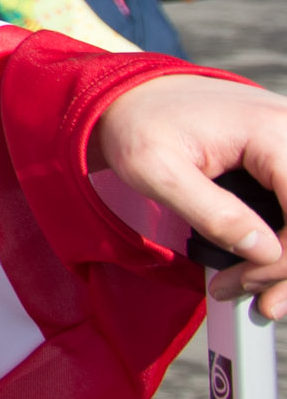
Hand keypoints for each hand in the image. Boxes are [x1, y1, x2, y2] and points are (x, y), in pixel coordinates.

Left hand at [93, 75, 286, 314]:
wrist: (128, 96)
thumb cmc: (137, 127)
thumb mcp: (156, 172)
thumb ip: (212, 212)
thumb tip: (265, 252)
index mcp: (273, 132)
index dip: (285, 260)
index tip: (246, 284)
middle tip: (257, 301)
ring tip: (252, 290)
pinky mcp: (285, 159)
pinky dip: (284, 242)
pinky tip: (258, 267)